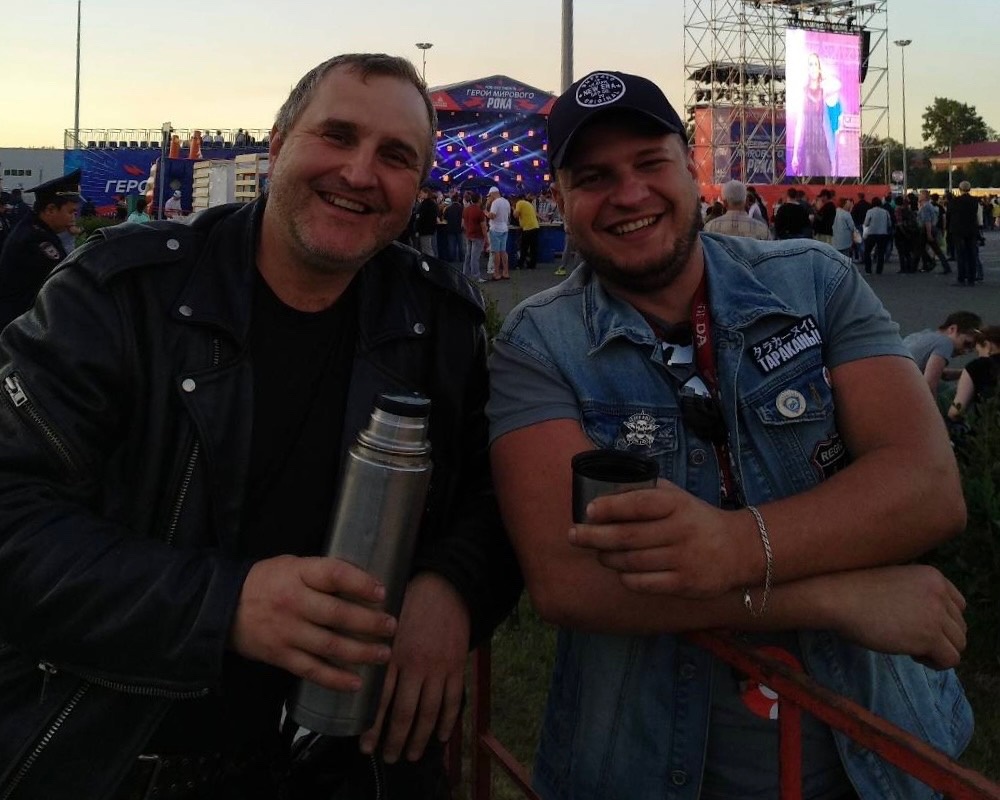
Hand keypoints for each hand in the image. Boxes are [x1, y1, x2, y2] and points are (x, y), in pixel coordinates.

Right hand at [229, 555, 396, 691]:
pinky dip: (335, 679)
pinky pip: (312, 670)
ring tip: (384, 654)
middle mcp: (293, 603)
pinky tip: (356, 682)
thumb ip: (321, 574)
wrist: (220, 607)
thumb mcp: (291, 566)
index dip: (360, 583)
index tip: (382, 592)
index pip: (334, 575)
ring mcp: (287, 632)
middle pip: (338, 615)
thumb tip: (363, 583)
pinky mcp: (280, 656)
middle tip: (391, 626)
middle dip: (370, 623)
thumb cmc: (265, 582)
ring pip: (330, 646)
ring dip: (361, 652)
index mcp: (297, 574)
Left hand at [359, 572, 468, 762]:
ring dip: (420, 738)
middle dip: (395, 739)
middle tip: (388, 757)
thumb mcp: (381, 620)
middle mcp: (415, 665)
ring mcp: (439, 667)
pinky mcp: (457, 666)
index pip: (380, 699)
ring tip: (410, 754)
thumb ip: (370, 646)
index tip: (365, 746)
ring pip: (429, 712)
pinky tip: (441, 737)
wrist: (445, 586)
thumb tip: (353, 670)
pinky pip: (453, 700)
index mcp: (393, 653)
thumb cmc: (408, 600)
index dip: (373, 726)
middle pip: (405, 712)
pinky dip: (448, 721)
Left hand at [569, 484, 752, 598]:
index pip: (639, 503)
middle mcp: (681, 531)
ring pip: (631, 562)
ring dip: (607, 557)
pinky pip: (643, 583)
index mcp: (678, 504)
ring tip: (598, 552)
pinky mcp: (684, 585)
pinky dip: (625, 577)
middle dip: (595, 536)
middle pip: (628, 536)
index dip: (611, 506)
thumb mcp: (678, 497)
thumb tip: (606, 492)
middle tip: (573, 535)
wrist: (739, 549)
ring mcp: (683, 560)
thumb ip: (647, 492)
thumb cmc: (696, 519)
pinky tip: (620, 570)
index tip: (588, 510)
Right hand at [824, 565, 966, 669]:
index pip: (959, 606)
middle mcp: (940, 592)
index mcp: (933, 576)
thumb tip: (927, 622)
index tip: (918, 625)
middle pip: (960, 627)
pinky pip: (951, 659)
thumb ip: (917, 595)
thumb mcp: (894, 582)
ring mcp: (936, 614)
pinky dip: (934, 663)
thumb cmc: (854, 590)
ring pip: (959, 645)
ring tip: (910, 648)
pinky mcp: (929, 636)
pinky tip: (912, 655)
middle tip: (910, 638)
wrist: (837, 597)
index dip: (941, 620)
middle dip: (939, 637)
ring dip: (937, 651)